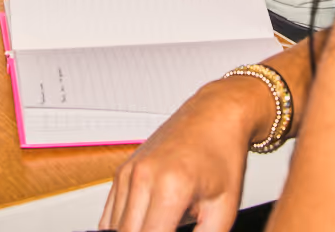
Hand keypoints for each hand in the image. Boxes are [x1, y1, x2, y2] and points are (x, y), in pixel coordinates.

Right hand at [100, 77, 262, 231]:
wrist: (216, 115)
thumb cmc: (223, 154)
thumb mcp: (224, 208)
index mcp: (171, 187)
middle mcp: (143, 177)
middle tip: (174, 228)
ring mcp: (129, 173)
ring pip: (114, 228)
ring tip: (166, 222)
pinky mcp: (122, 171)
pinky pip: (109, 215)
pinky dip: (124, 227)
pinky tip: (148, 223)